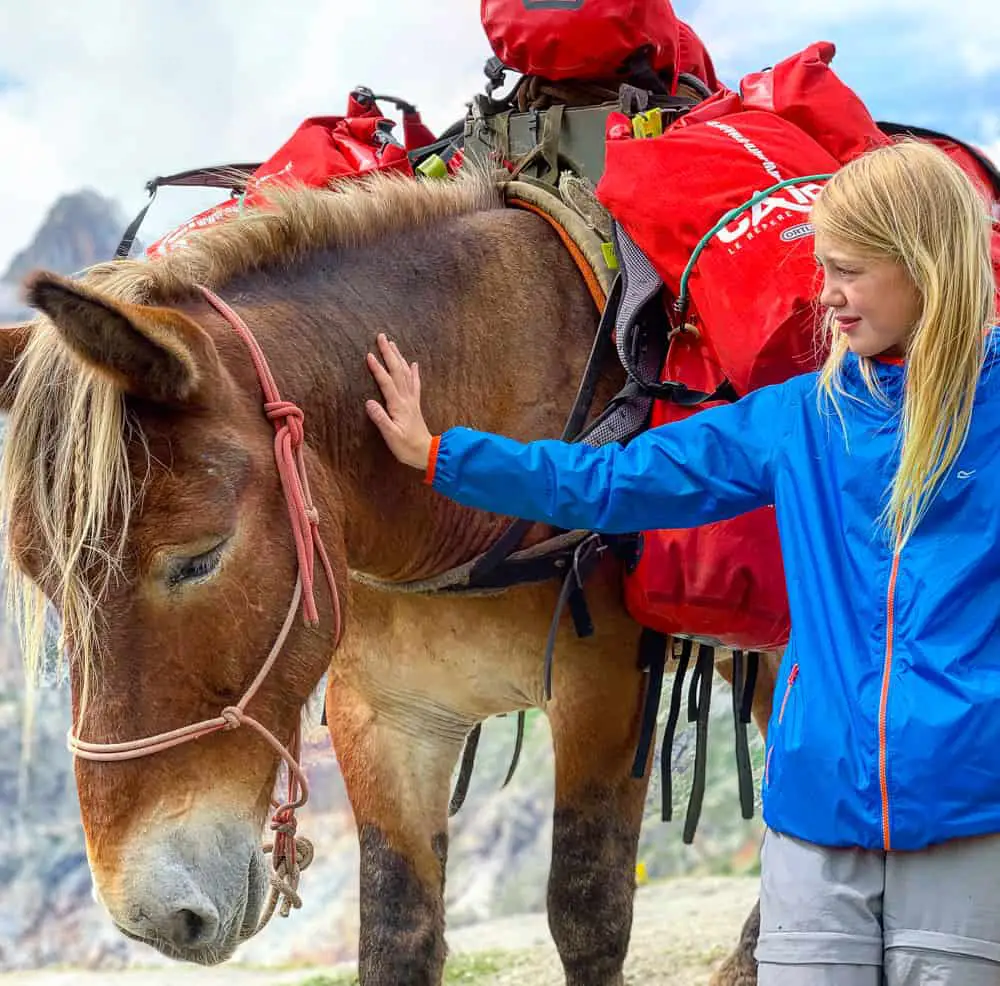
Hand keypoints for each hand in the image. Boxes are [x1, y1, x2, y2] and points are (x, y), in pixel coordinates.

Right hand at [365, 333, 433, 469]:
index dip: (377, 368)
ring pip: (405, 373)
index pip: (386, 382)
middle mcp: (406, 399)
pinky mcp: (415, 405)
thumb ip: (380, 419)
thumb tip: (369, 402)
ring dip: (399, 357)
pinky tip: (413, 363)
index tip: (369, 354)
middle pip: (397, 371)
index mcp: (398, 405)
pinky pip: (415, 384)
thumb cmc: (407, 447)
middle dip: (389, 353)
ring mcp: (412, 400)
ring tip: (393, 344)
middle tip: (382, 337)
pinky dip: (414, 372)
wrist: (427, 453)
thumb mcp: (391, 436)